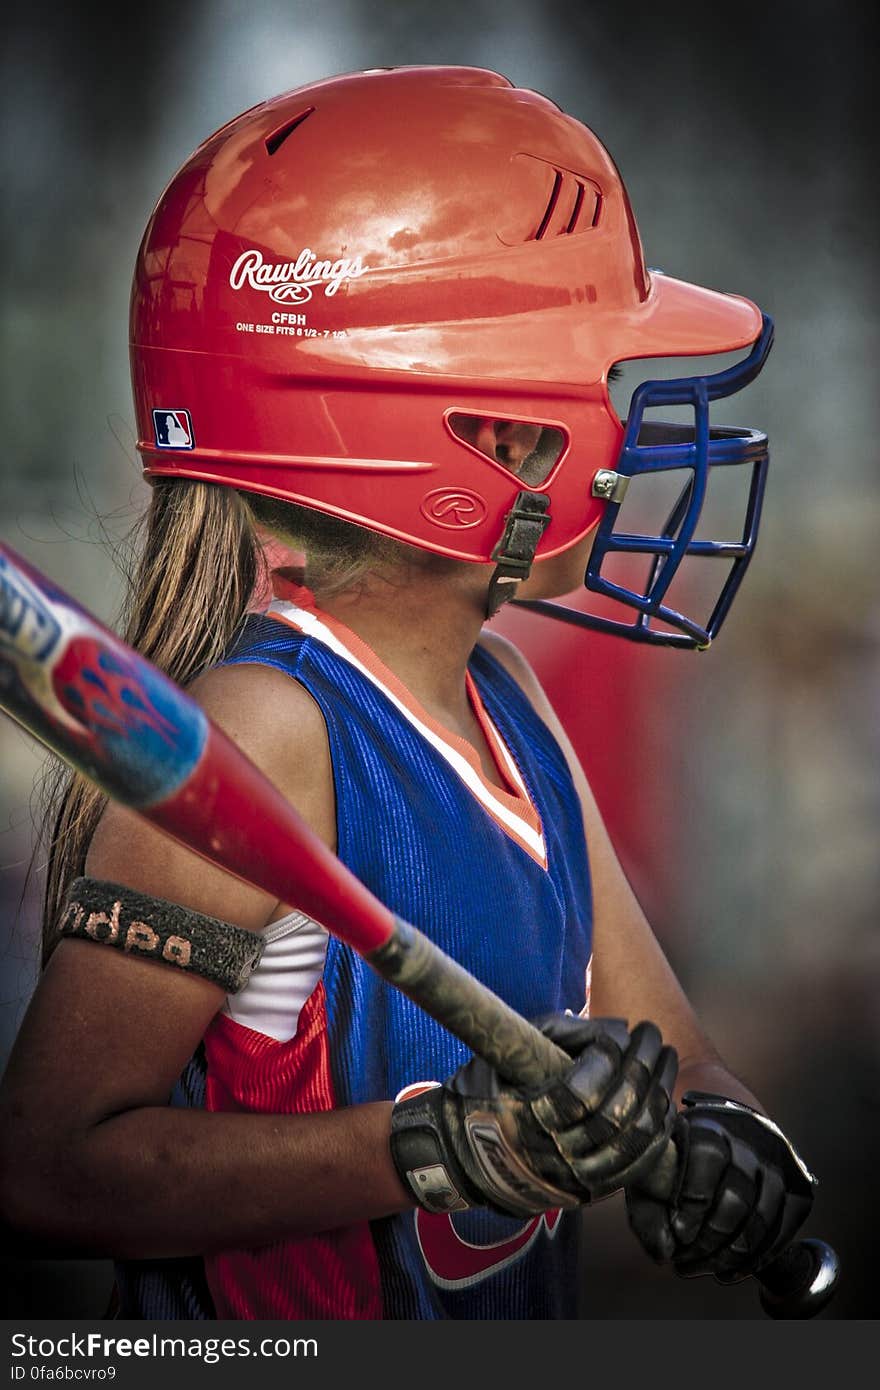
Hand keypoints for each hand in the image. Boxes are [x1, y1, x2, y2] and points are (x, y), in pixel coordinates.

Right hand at [390, 1014, 677, 1216]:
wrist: (466, 1155)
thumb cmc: (487, 1092)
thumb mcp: (509, 1051)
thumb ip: (563, 1032)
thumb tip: (620, 1031)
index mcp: (522, 1116)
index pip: (579, 1091)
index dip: (609, 1055)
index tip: (624, 1031)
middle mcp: (548, 1154)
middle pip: (615, 1113)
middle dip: (643, 1064)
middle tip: (652, 1033)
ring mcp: (573, 1177)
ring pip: (634, 1139)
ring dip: (658, 1091)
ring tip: (664, 1057)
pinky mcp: (590, 1191)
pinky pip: (638, 1165)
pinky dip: (658, 1130)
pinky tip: (664, 1099)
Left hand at [626, 1091, 816, 1281]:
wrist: (730, 1132)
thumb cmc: (684, 1157)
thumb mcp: (660, 1165)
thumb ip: (653, 1204)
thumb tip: (663, 1252)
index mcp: (712, 1122)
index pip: (708, 1157)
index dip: (693, 1200)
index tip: (678, 1232)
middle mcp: (752, 1137)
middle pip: (738, 1197)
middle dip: (710, 1239)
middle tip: (686, 1263)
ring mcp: (781, 1162)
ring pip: (764, 1218)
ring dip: (733, 1256)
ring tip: (707, 1270)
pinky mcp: (800, 1185)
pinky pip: (785, 1230)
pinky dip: (758, 1258)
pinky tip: (730, 1272)